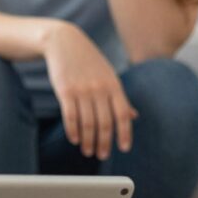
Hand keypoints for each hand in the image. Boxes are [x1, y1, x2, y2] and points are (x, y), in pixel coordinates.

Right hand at [43, 21, 137, 159]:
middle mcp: (100, 89)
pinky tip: (74, 139)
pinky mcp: (65, 91)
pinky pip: (70, 116)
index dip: (125, 134)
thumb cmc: (88, 61)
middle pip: (105, 123)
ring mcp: (82, 90)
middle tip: (101, 155)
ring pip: (87, 123)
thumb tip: (133, 116)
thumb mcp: (108, 76)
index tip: (123, 149)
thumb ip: (119, 97)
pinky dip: (73, 131)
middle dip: (104, 143)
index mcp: (114, 85)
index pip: (123, 114)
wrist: (64, 42)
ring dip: (88, 141)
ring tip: (87, 151)